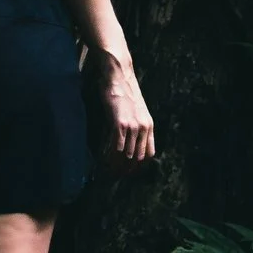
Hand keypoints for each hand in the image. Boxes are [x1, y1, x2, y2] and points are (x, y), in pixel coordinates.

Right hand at [93, 47, 155, 165]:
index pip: (149, 154)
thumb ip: (135, 125)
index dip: (140, 167)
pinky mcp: (119, 123)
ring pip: (126, 155)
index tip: (129, 173)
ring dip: (116, 166)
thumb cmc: (123, 91)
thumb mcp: (136, 110)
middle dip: (126, 170)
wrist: (118, 76)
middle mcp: (143, 128)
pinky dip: (109, 157)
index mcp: (149, 125)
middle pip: (138, 158)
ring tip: (107, 172)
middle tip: (115, 176)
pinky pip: (116, 147)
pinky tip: (103, 161)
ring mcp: (132, 126)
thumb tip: (127, 142)